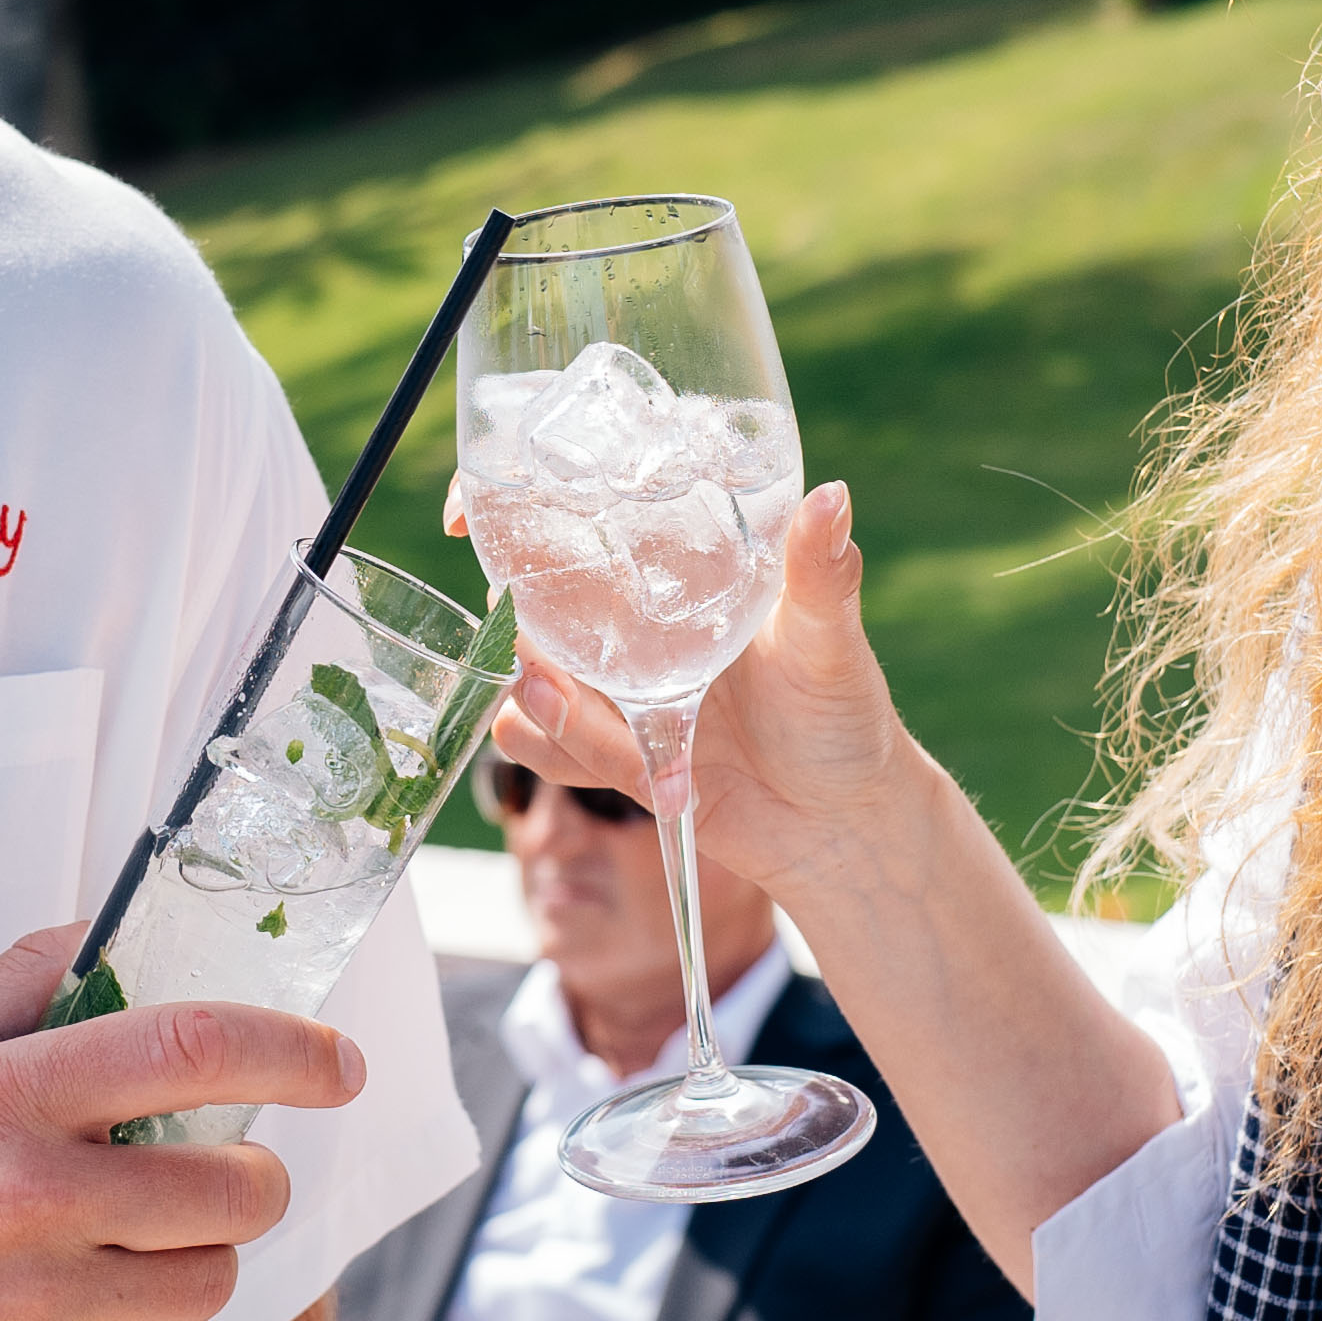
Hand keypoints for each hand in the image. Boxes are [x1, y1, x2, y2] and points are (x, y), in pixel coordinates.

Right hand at [0, 930, 346, 1320]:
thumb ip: (19, 989)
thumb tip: (116, 934)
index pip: (187, 1048)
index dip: (289, 1051)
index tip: (336, 1063)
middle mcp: (23, 1200)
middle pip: (231, 1185)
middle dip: (256, 1176)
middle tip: (229, 1170)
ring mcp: (32, 1304)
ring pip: (206, 1279)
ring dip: (199, 1257)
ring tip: (138, 1241)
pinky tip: (55, 1302)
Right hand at [472, 482, 927, 904]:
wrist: (840, 825)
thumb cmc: (844, 716)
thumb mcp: (832, 639)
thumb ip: (822, 574)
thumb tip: (833, 495)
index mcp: (679, 571)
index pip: (584, 517)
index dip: (517, 504)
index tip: (477, 509)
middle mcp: (636, 625)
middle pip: (535, 598)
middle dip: (513, 612)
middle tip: (528, 630)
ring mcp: (618, 690)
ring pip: (531, 677)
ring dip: (537, 690)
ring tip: (567, 699)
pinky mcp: (612, 754)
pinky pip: (553, 745)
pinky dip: (560, 747)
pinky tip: (605, 754)